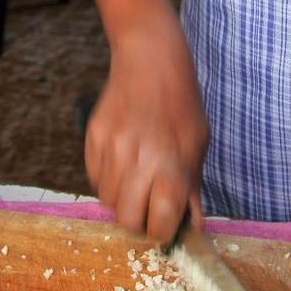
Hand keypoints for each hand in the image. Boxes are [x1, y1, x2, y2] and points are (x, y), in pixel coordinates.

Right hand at [85, 22, 208, 241]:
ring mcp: (111, 148)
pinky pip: (94, 177)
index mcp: (170, 166)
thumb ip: (192, 188)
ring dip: (122, 199)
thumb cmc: (180, 102)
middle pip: (128, 219)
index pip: (159, 225)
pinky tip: (122, 163)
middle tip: (149, 207)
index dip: (163, 231)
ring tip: (136, 180)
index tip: (166, 225)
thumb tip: (193, 224)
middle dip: (139, 221)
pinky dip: (106, 179)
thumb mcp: (197, 145)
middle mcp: (138, 161)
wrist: (149, 59)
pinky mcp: (93, 136)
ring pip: (107, 201)